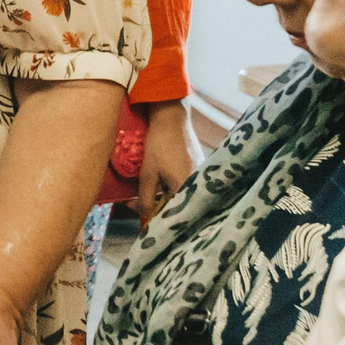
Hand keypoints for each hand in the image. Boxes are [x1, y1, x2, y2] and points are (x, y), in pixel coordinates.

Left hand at [137, 100, 198, 220]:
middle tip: (142, 210)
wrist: (171, 119)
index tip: (144, 224)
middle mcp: (199, 184)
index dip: (158, 220)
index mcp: (187, 189)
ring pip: (181, 194)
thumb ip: (146, 198)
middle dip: (160, 209)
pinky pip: (186, 184)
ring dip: (165, 197)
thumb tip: (144, 216)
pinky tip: (160, 185)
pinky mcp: (200, 167)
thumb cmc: (158, 146)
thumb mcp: (147, 175)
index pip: (174, 214)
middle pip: (179, 205)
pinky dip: (172, 187)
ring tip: (147, 198)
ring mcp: (201, 175)